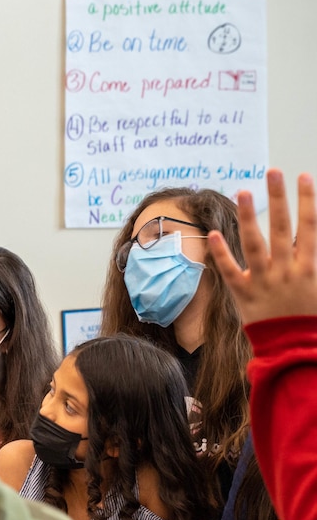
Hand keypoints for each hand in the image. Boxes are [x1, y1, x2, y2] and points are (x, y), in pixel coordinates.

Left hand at [208, 169, 316, 324]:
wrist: (293, 348)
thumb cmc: (308, 317)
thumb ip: (309, 257)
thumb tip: (307, 238)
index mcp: (308, 266)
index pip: (309, 226)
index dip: (307, 200)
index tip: (303, 177)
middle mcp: (286, 270)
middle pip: (282, 227)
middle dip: (279, 198)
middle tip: (273, 172)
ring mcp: (263, 281)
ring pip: (255, 244)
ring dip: (249, 216)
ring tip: (244, 191)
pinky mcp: (243, 294)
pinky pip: (231, 271)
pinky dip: (221, 253)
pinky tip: (213, 233)